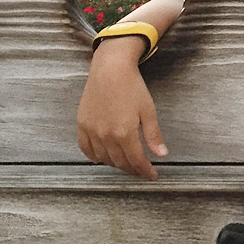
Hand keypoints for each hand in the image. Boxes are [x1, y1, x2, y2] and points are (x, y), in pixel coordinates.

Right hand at [76, 38, 166, 179]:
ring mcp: (92, 131)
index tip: (152, 174)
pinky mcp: (82, 125)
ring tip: (126, 163)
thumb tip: (161, 154)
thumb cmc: (131, 86)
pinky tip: (103, 157)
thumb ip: (153, 135)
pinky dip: (95, 156)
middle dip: (132, 169)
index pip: (136, 160)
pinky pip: (86, 149)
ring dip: (115, 164)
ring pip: (103, 158)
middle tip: (141, 169)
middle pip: (120, 162)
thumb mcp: (148, 110)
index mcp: (124, 133)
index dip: (145, 171)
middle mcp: (106, 135)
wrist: (110, 69)